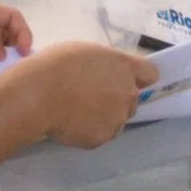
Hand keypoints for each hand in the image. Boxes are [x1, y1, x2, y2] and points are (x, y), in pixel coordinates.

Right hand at [22, 41, 159, 148]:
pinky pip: (100, 134)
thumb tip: (104, 77)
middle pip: (132, 99)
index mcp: (123, 67)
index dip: (139, 77)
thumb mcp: (85, 53)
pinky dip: (88, 131)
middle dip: (116, 99)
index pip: (150, 73)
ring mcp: (117, 118)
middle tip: (89, 96)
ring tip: (75, 111)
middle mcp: (127, 93)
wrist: (39, 93)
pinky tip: (69, 123)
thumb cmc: (57, 65)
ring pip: (117, 119)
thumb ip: (104, 66)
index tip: (126, 79)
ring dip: (104, 116)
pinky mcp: (103, 137)